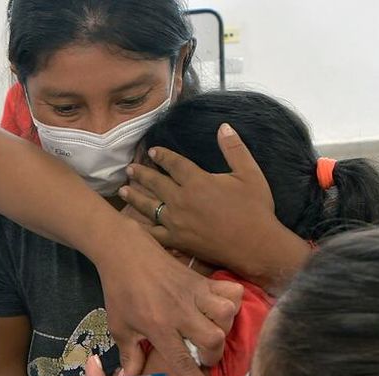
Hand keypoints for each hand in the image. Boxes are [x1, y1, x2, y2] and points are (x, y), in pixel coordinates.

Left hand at [96, 225, 241, 375]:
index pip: (181, 360)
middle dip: (214, 354)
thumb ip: (129, 354)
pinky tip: (220, 308)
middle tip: (204, 354)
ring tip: (212, 330)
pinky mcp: (202, 280)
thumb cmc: (120, 292)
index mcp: (158, 327)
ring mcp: (194, 294)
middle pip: (213, 338)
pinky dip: (231, 301)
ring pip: (225, 313)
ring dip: (224, 326)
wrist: (125, 253)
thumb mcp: (119, 327)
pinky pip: (229, 290)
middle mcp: (180, 312)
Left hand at [119, 124, 309, 291]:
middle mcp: (182, 200)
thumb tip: (223, 126)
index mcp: (197, 181)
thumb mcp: (249, 173)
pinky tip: (131, 223)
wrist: (255, 245)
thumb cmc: (255, 208)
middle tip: (129, 169)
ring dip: (135, 196)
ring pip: (149, 206)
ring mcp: (177, 222)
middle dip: (141, 174)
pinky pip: (153, 233)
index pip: (174, 164)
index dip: (162, 156)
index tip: (152, 151)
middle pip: (156, 183)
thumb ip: (234, 148)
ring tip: (123, 190)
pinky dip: (141, 228)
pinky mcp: (177, 241)